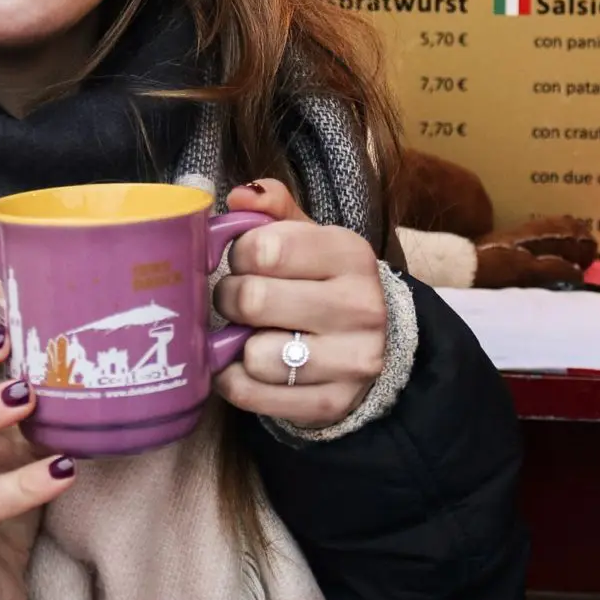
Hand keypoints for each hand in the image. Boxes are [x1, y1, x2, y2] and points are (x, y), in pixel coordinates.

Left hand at [214, 181, 387, 429]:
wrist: (371, 347)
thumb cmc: (324, 283)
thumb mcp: (310, 238)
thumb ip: (273, 209)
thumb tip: (239, 196)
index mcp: (351, 254)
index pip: (266, 247)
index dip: (239, 253)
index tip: (244, 261)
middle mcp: (360, 307)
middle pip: (253, 299)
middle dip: (229, 298)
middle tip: (236, 300)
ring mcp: (350, 361)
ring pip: (253, 354)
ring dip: (236, 345)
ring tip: (248, 334)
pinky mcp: (331, 404)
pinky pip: (253, 394)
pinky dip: (234, 380)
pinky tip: (244, 366)